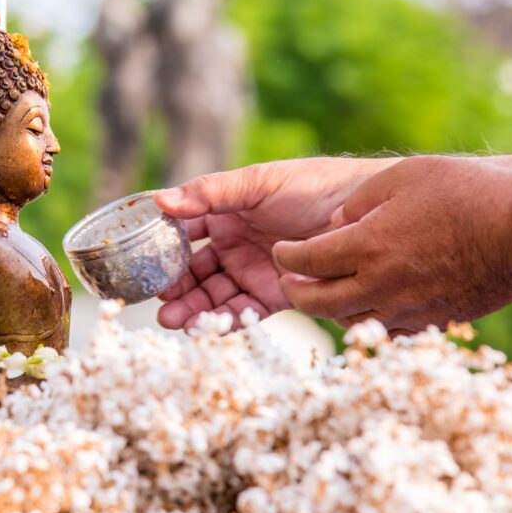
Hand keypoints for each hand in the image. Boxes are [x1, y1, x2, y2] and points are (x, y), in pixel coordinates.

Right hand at [154, 156, 398, 330]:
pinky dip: (224, 321)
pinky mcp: (277, 294)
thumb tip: (160, 200)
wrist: (369, 214)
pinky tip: (205, 329)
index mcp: (226, 210)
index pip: (184, 231)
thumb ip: (209, 193)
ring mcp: (254, 269)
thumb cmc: (314, 186)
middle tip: (158, 304)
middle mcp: (236, 242)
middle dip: (175, 288)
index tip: (142, 263)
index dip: (162, 248)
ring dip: (193, 308)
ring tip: (174, 321)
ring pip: (214, 293)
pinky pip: (244, 311)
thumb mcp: (258, 183)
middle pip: (195, 269)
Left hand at [273, 156, 511, 334]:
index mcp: (366, 247)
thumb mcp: (401, 178)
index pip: (305, 262)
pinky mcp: (430, 323)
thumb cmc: (464, 192)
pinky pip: (383, 332)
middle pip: (317, 302)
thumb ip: (357, 203)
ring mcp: (406, 310)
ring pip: (347, 321)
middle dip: (294, 291)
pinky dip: (364, 320)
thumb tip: (333, 226)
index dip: (286, 257)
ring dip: (327, 308)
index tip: (282, 252)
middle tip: (287, 280)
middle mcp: (380, 285)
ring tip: (321, 292)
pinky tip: (363, 305)